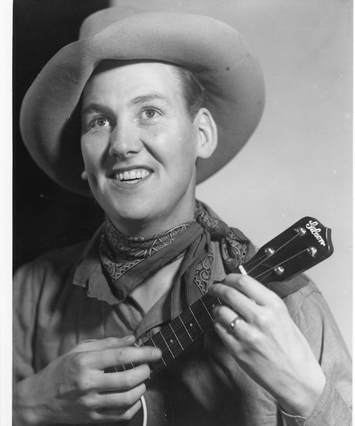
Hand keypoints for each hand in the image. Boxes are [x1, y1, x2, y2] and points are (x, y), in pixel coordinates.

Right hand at [14, 336, 161, 424]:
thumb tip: (132, 339)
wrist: (38, 400)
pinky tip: (134, 397)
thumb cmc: (60, 370)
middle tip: (148, 367)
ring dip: (141, 388)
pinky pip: (120, 416)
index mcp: (85, 362)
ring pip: (127, 399)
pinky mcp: (91, 420)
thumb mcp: (79, 350)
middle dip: (145, 372)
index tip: (156, 352)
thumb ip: (107, 343)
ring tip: (142, 381)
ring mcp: (90, 404)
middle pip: (127, 379)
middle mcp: (88, 383)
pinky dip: (133, 406)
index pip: (120, 356)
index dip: (143, 353)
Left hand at [209, 273, 324, 416]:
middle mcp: (261, 318)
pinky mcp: (238, 350)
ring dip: (216, 308)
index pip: (244, 281)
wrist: (298, 379)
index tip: (225, 279)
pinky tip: (223, 324)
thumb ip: (262, 302)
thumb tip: (242, 287)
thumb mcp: (283, 317)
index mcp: (274, 306)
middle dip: (217, 289)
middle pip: (229, 293)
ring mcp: (248, 335)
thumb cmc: (292, 348)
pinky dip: (218, 324)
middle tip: (214, 289)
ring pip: (220, 311)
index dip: (230, 277)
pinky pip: (219, 329)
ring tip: (220, 309)